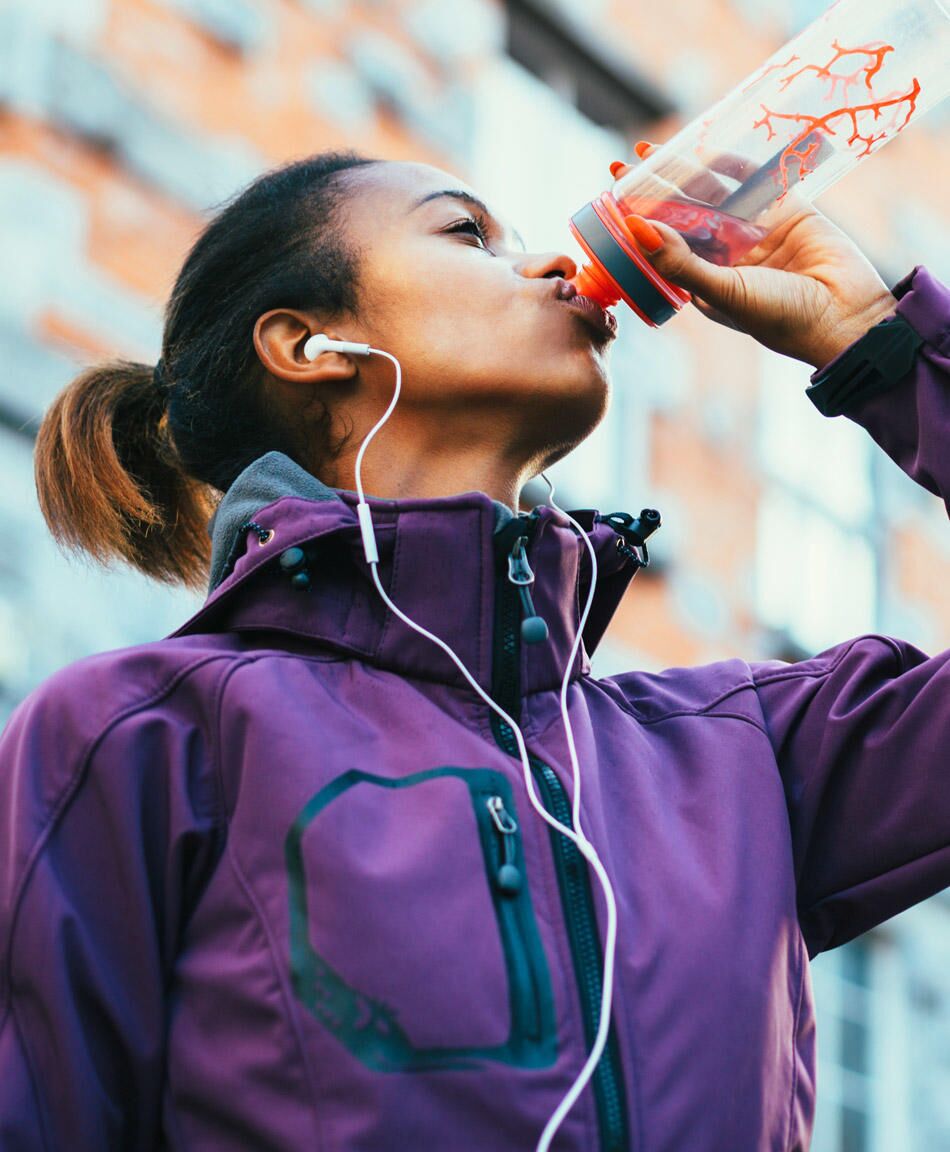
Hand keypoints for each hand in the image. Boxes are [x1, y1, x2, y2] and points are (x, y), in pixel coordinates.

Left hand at [610, 145, 897, 369]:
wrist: (845, 318)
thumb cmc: (780, 317)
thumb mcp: (723, 291)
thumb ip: (680, 262)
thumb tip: (635, 230)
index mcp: (704, 281)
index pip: (664, 244)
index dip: (639, 221)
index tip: (613, 198)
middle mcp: (726, 255)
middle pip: (683, 214)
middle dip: (654, 190)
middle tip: (625, 163)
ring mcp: (755, 231)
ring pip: (714, 193)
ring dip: (686, 171)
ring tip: (657, 150)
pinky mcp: (787, 210)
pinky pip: (755, 180)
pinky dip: (733, 163)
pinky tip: (707, 146)